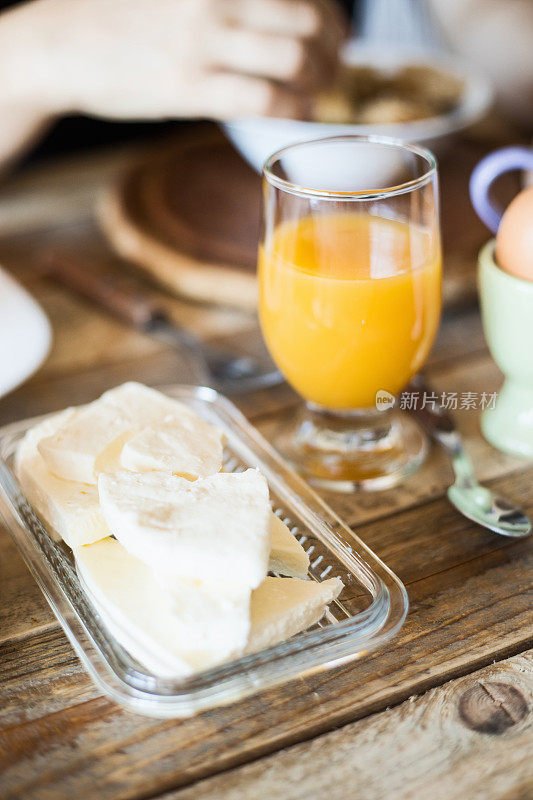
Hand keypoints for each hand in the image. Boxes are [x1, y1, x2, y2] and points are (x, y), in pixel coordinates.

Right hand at [3, 0, 346, 120]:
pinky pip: (264, 98)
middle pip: (309, 20)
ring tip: (315, 93)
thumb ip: (231, 3)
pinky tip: (293, 112)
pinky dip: (293, 109)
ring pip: (295, 58)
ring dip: (319, 82)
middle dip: (334, 51)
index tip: (335, 36)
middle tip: (332, 70)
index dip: (332, 15)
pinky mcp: (189, 87)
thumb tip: (282, 22)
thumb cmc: (127, 19)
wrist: (64, 44)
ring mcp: (202, 42)